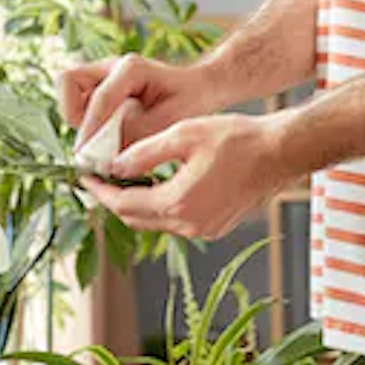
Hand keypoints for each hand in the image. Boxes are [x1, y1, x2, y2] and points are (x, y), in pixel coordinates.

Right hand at [59, 52, 212, 149]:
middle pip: (68, 81)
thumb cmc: (191, 100)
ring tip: (102, 140)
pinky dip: (84, 122)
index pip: (100, 97)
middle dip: (75, 114)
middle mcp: (111, 67)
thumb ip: (137, 135)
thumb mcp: (172, 120)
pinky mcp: (100, 88)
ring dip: (78, 119)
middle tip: (93, 140)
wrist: (200, 88)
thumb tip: (105, 156)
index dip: (91, 128)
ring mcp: (102, 75)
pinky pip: (77, 103)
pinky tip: (107, 137)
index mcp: (132, 68)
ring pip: (68, 92)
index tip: (87, 155)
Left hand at [81, 113, 297, 240]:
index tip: (85, 177)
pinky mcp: (215, 227)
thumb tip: (114, 166)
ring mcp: (204, 230)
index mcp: (178, 203)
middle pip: (136, 219)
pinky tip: (155, 184)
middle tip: (98, 178)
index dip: (99, 191)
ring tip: (122, 179)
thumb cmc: (237, 137)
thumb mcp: (183, 134)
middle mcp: (190, 225)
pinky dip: (159, 206)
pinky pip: (176, 222)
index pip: (123, 205)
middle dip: (114, 199)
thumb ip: (144, 153)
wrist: (280, 152)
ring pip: (156, 222)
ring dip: (136, 204)